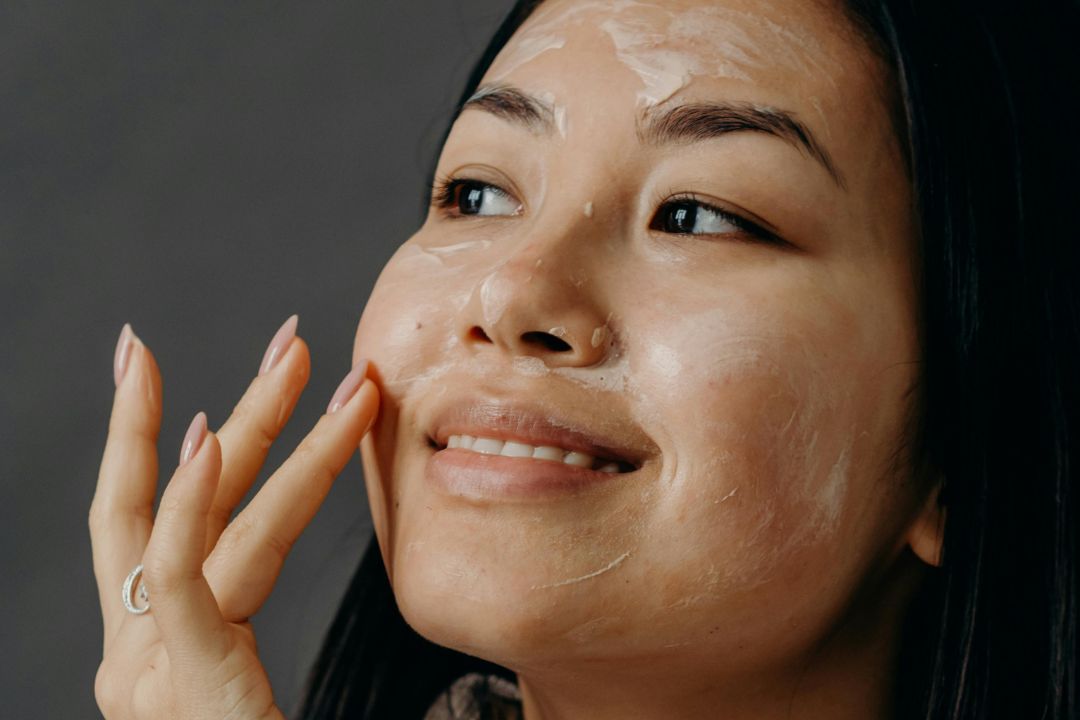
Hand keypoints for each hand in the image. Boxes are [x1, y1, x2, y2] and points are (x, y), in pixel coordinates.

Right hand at [90, 317, 378, 718]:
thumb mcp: (249, 705)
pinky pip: (181, 579)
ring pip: (203, 521)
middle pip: (179, 502)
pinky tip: (209, 441)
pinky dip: (191, 505)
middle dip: (234, 413)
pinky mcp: (173, 682)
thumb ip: (267, 650)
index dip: (166, 449)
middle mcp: (140, 649)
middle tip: (289, 340)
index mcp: (162, 652)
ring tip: (300, 359)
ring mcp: (146, 666)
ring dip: (256, 430)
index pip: (158, 526)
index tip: (186, 378)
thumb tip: (330, 605)